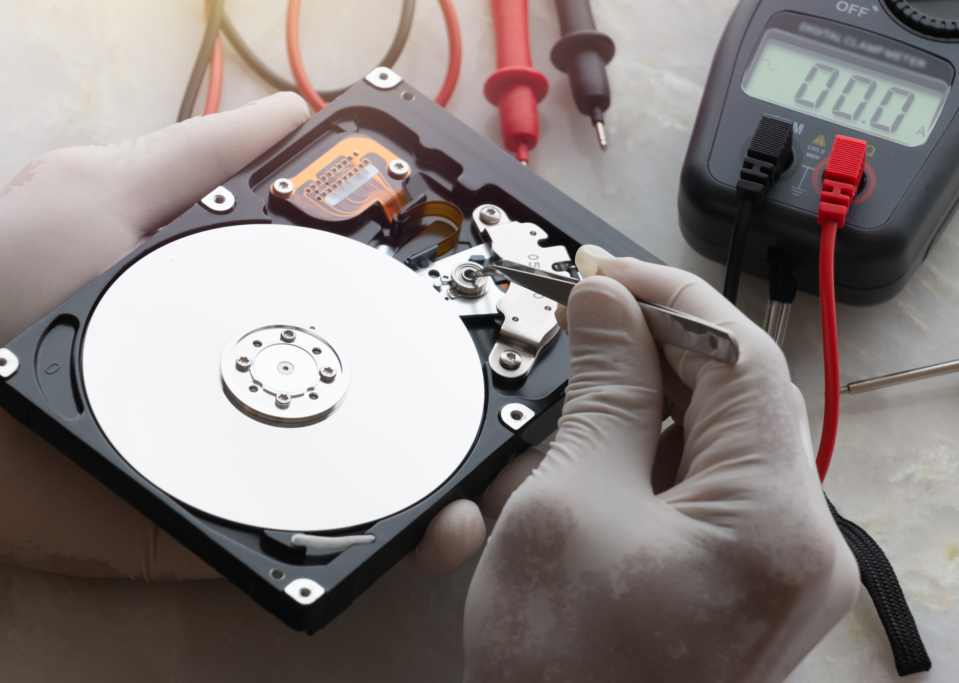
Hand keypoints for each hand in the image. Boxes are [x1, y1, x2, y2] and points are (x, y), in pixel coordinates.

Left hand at [0, 93, 482, 578]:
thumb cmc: (1, 282)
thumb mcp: (104, 186)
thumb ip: (203, 150)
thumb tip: (303, 109)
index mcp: (245, 301)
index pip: (358, 299)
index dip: (430, 297)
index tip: (493, 294)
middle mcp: (258, 375)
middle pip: (379, 391)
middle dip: (460, 398)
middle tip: (525, 397)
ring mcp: (246, 457)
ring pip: (367, 474)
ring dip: (444, 476)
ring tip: (502, 472)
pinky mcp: (225, 529)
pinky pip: (315, 541)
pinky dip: (384, 544)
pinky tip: (440, 526)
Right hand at [463, 247, 859, 681]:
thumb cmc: (564, 676)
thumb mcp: (567, 505)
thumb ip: (601, 391)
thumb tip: (607, 306)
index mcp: (774, 520)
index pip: (737, 355)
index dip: (664, 298)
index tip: (601, 274)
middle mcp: (796, 544)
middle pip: (727, 399)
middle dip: (639, 364)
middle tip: (569, 343)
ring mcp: (771, 570)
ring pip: (702, 446)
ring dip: (621, 425)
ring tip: (546, 450)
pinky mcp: (737, 586)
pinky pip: (690, 497)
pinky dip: (628, 475)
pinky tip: (566, 491)